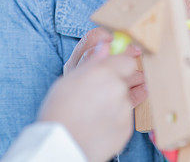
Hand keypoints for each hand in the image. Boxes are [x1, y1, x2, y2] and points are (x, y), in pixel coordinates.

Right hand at [38, 47, 137, 161]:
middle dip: (121, 80)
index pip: (126, 60)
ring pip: (126, 98)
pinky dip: (116, 117)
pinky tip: (100, 121)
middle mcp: (117, 87)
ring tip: (98, 109)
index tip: (119, 64)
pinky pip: (125, 117)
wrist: (62, 145)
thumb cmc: (59, 109)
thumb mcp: (69, 78)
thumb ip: (91, 61)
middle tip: (105, 88)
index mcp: (102, 71)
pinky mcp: (127, 128)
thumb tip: (105, 45)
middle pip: (130, 78)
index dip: (122, 62)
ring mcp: (124, 109)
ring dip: (118, 100)